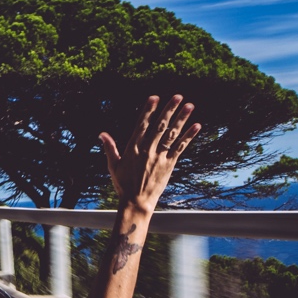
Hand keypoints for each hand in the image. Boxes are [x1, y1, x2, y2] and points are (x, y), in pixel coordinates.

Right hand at [99, 95, 200, 213]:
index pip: (142, 125)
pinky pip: (181, 147)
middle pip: (160, 126)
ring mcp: (159, 156)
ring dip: (181, 119)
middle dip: (169, 109)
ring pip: (172, 134)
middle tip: (177, 96)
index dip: (148, 110)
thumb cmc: (123, 184)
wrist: (136, 202)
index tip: (154, 97)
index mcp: (133, 148)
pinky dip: (189, 136)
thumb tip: (101, 134)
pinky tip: (196, 126)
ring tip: (189, 105)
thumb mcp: (113, 166)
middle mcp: (147, 150)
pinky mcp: (169, 164)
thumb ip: (109, 148)